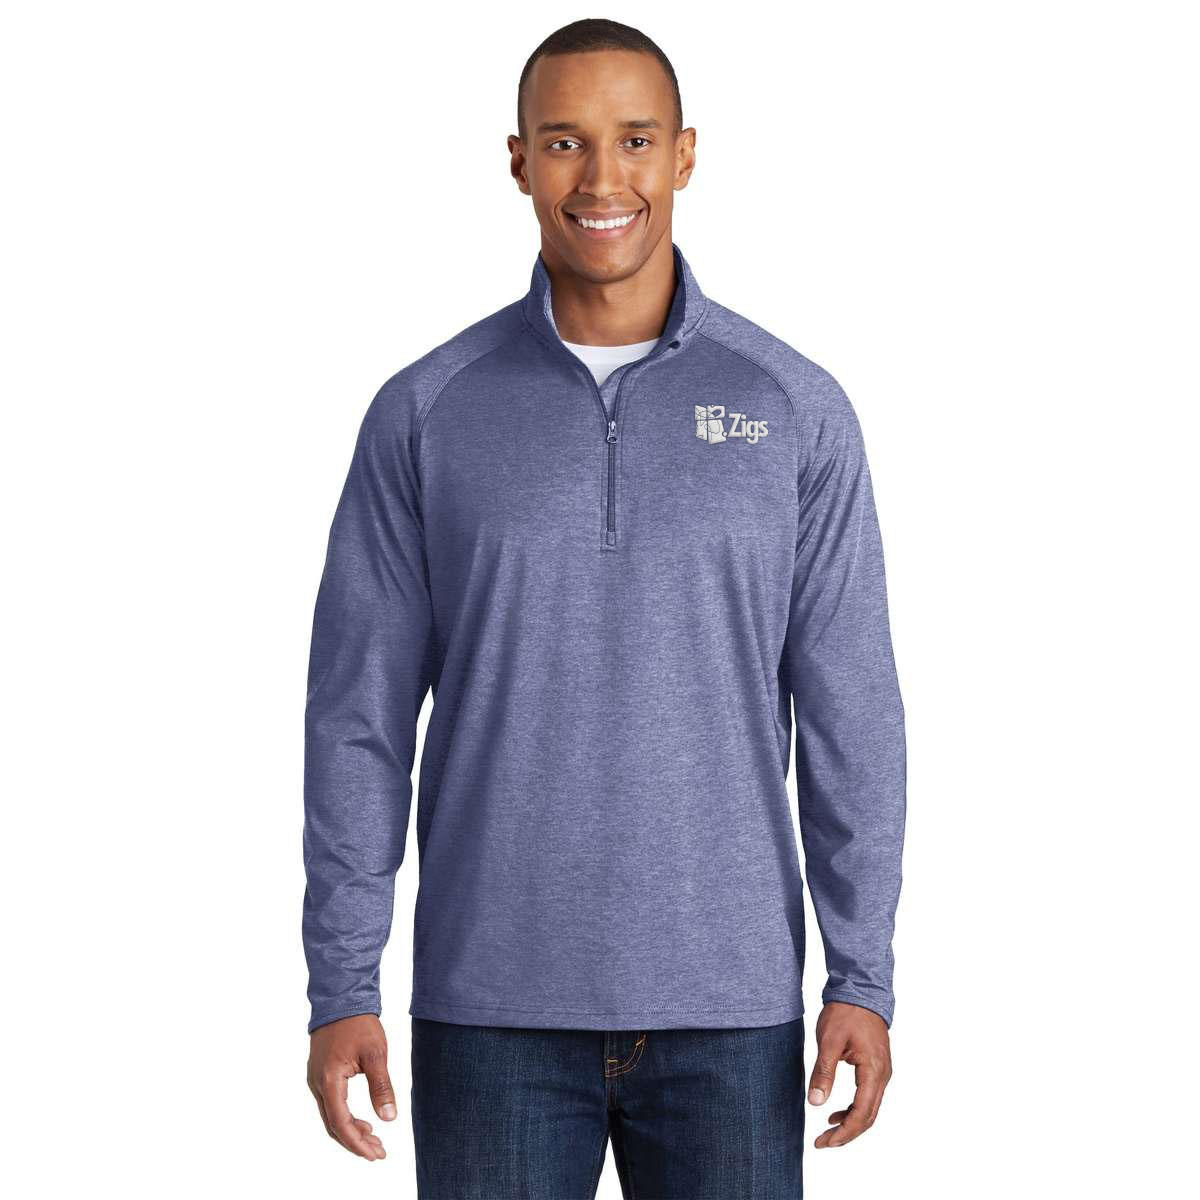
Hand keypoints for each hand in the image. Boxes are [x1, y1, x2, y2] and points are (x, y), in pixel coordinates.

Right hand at [307, 1014, 396, 1159]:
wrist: (341, 999)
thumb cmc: (359, 1023)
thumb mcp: (376, 1054)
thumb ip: (381, 1087)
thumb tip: (389, 1118)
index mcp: (329, 1079)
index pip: (341, 1122)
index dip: (357, 1143)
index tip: (376, 1154)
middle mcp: (317, 1084)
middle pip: (333, 1125)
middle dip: (355, 1143)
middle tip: (378, 1153)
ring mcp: (315, 1080)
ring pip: (330, 1117)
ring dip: (350, 1132)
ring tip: (374, 1141)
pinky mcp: (319, 1075)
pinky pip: (330, 1105)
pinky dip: (345, 1118)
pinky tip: (363, 1122)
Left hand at [807, 1001, 891, 1148]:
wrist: (861, 990)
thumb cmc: (845, 1012)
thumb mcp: (829, 1041)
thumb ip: (823, 1072)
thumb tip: (815, 1102)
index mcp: (873, 1070)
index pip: (861, 1113)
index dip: (843, 1132)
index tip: (823, 1142)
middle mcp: (882, 1075)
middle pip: (868, 1117)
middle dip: (846, 1134)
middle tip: (822, 1142)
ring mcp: (882, 1072)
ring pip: (869, 1109)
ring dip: (850, 1123)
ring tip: (827, 1131)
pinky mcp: (876, 1067)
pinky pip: (868, 1096)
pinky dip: (853, 1109)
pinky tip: (836, 1112)